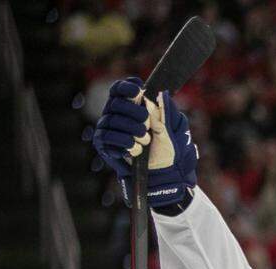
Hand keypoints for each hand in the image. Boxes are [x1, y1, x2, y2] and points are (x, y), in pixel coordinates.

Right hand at [92, 77, 197, 208]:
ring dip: (133, 131)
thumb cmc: (166, 149)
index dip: (126, 88)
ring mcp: (108, 128)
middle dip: (135, 113)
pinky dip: (124, 142)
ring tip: (145, 141)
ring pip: (112, 120)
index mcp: (130, 106)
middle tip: (147, 125)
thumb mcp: (171, 130)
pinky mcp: (103, 144)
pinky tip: (135, 149)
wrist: (161, 174)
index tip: (139, 92)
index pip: (119, 89)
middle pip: (116, 103)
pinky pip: (108, 137)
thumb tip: (160, 95)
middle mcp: (115, 114)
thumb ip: (165, 112)